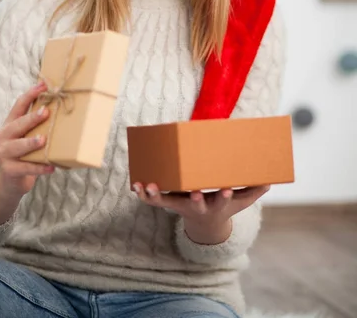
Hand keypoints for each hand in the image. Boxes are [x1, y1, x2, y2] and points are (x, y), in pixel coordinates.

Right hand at [0, 82, 54, 199]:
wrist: (11, 181)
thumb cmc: (26, 153)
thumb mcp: (28, 136)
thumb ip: (38, 125)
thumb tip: (65, 107)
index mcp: (9, 124)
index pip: (18, 106)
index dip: (30, 94)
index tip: (43, 85)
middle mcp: (3, 137)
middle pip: (17, 125)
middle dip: (32, 118)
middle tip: (46, 112)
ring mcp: (3, 154)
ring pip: (19, 146)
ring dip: (31, 143)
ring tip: (43, 140)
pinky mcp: (9, 170)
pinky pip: (26, 168)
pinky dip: (39, 167)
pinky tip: (51, 167)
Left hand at [133, 182, 269, 243]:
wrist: (206, 225)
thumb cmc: (224, 206)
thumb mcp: (240, 201)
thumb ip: (253, 191)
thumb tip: (270, 181)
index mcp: (215, 205)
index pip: (220, 201)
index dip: (223, 196)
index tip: (225, 190)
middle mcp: (197, 206)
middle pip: (193, 204)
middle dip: (193, 199)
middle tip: (193, 192)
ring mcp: (180, 206)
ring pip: (166, 203)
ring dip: (156, 195)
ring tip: (148, 185)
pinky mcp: (168, 203)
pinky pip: (152, 200)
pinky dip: (143, 193)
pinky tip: (136, 184)